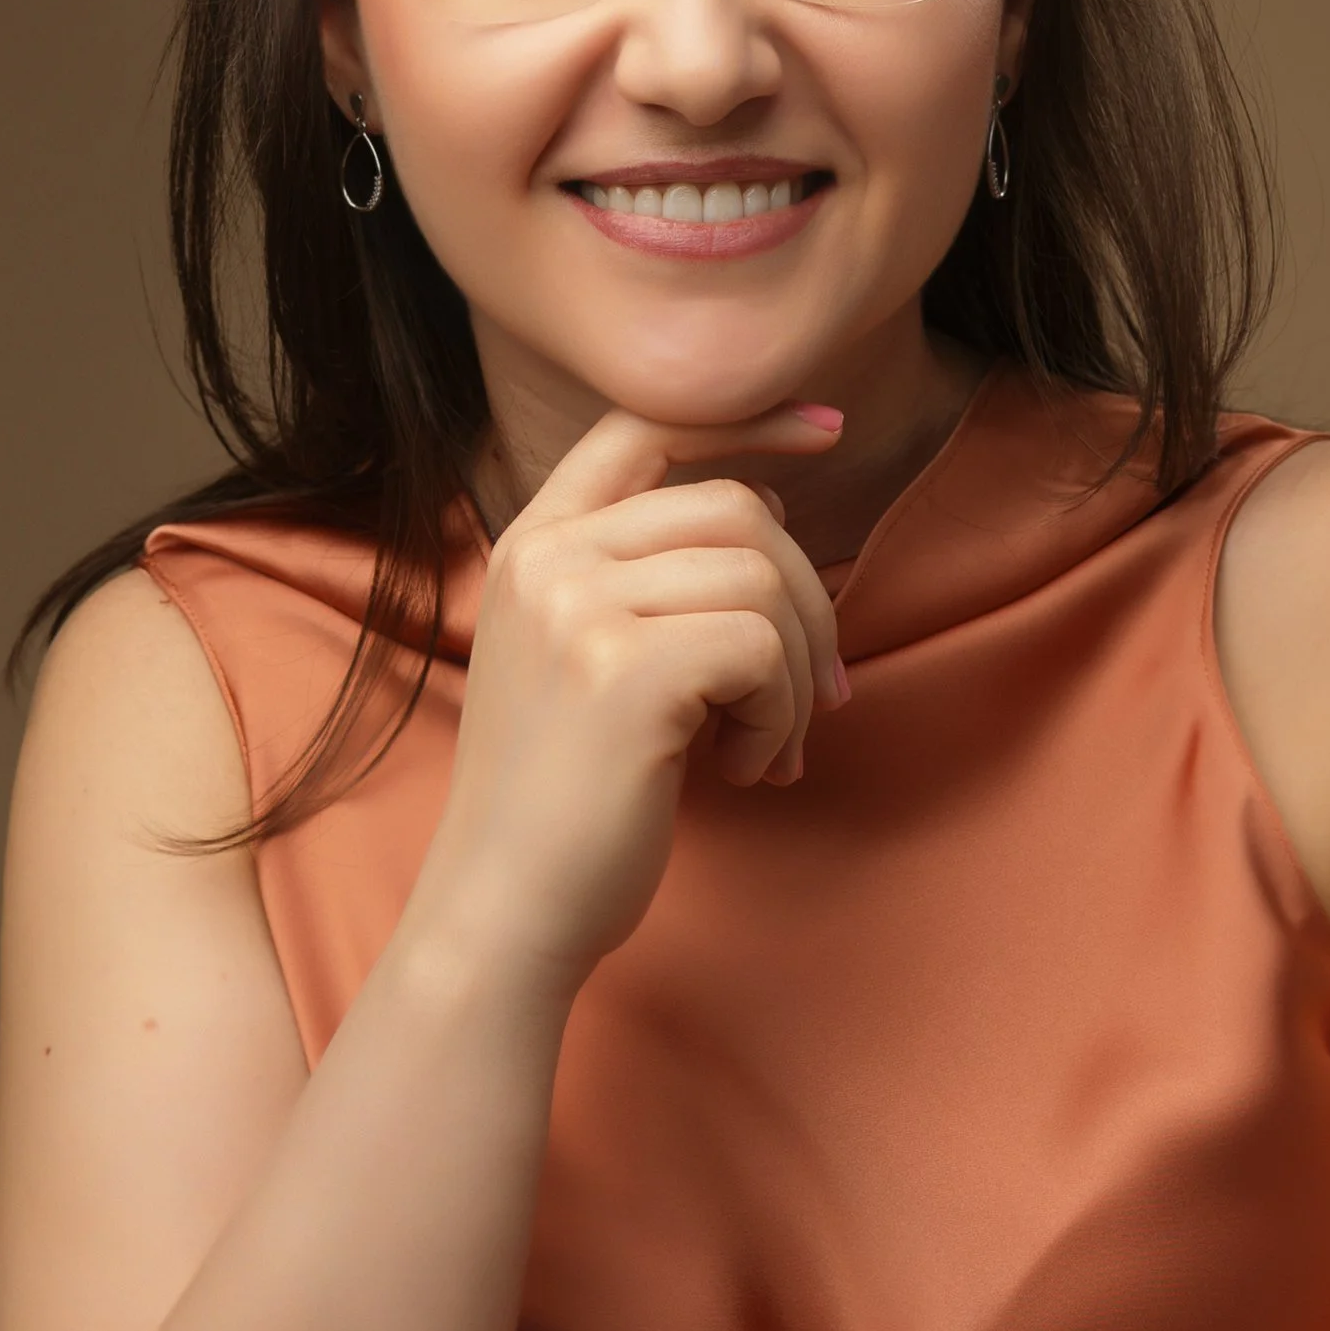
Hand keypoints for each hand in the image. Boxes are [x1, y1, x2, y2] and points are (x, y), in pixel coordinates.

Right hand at [406, 404, 850, 989]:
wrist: (502, 911)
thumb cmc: (563, 802)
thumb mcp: (583, 660)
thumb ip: (647, 583)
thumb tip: (775, 525)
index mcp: (532, 545)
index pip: (642, 424)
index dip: (746, 419)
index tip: (826, 431)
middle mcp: (547, 558)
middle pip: (735, 507)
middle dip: (808, 596)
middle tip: (819, 693)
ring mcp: (579, 608)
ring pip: (762, 578)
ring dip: (796, 673)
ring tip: (766, 748)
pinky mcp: (624, 670)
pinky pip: (763, 649)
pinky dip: (780, 717)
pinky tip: (744, 771)